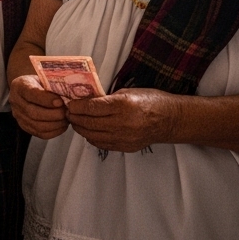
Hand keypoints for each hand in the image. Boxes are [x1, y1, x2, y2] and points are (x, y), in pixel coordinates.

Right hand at [9, 74, 68, 138]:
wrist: (31, 90)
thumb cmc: (42, 83)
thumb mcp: (45, 79)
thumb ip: (53, 86)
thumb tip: (69, 98)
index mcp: (19, 85)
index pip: (31, 93)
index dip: (46, 99)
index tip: (60, 102)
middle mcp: (15, 101)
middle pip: (33, 112)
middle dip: (53, 114)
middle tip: (67, 112)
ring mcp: (18, 116)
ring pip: (37, 125)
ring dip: (55, 124)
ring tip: (66, 119)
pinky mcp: (25, 127)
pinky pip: (40, 133)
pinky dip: (54, 131)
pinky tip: (62, 125)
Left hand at [66, 88, 180, 151]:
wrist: (170, 119)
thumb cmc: (150, 100)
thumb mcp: (127, 92)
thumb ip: (106, 98)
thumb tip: (86, 101)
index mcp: (122, 105)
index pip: (90, 107)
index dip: (76, 106)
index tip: (69, 104)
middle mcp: (122, 123)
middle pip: (89, 123)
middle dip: (74, 118)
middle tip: (68, 113)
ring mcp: (124, 137)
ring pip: (92, 136)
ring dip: (80, 129)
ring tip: (75, 122)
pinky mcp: (125, 147)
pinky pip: (101, 144)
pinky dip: (91, 137)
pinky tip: (89, 131)